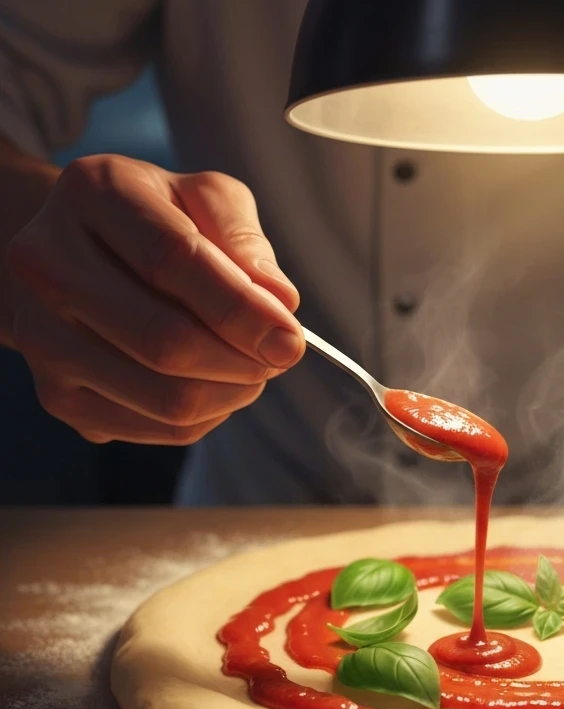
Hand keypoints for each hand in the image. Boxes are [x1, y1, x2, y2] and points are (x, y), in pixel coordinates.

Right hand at [4, 155, 302, 443]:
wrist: (76, 252)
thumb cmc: (157, 222)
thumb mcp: (205, 199)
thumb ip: (244, 239)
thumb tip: (278, 302)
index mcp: (92, 195)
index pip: (172, 260)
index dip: (241, 309)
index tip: (289, 338)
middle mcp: (47, 264)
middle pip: (166, 342)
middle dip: (243, 360)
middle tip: (278, 356)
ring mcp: (42, 336)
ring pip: (166, 398)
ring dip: (232, 393)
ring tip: (251, 367)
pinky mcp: (57, 395)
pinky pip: (157, 428)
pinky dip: (207, 416)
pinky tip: (215, 385)